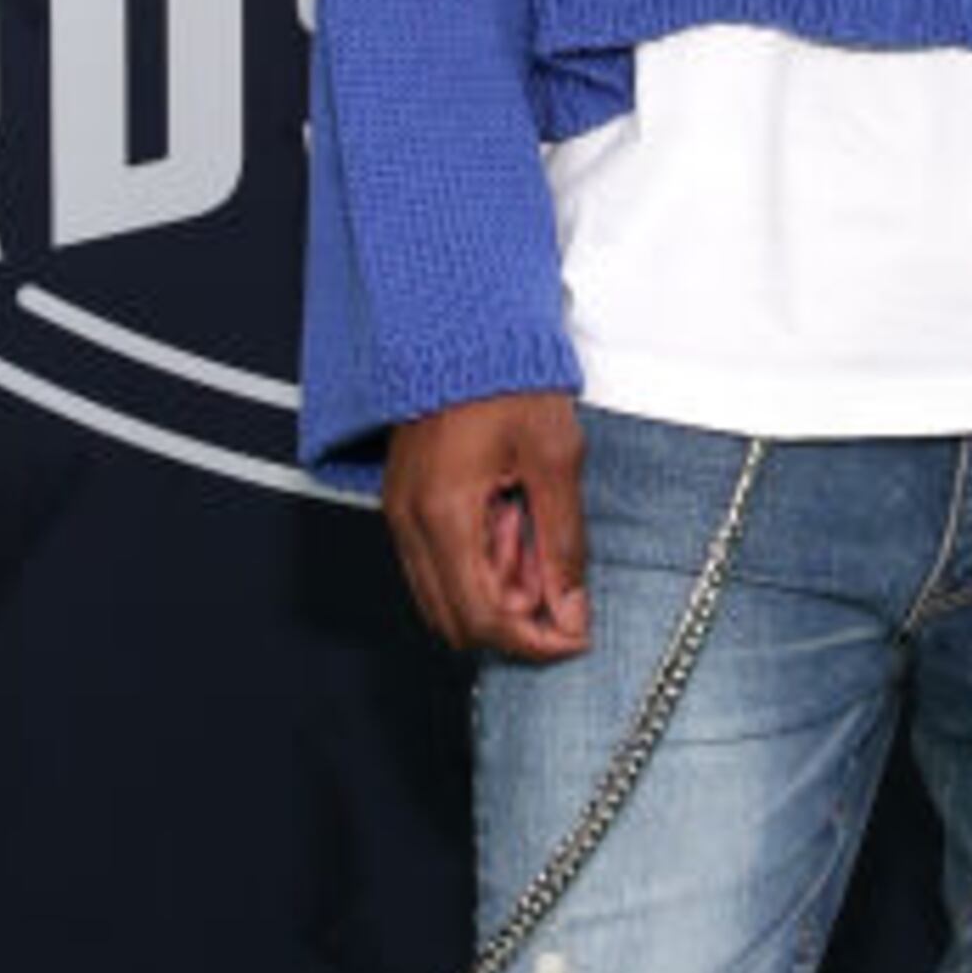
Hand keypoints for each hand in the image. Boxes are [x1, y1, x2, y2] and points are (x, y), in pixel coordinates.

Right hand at [384, 391, 592, 660]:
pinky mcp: (404, 502)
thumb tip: (570, 607)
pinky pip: (434, 562)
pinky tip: (508, 523)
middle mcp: (410, 521)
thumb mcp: (555, 460)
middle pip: (455, 620)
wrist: (464, 331)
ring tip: (531, 534)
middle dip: (513, 617)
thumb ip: (562, 543)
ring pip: (442, 596)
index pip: (481, 618)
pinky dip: (475, 564)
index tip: (571, 635)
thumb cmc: (507, 380)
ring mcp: (400, 513)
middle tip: (555, 577)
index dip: (532, 640)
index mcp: (445, 513)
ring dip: (494, 590)